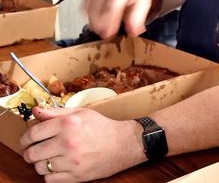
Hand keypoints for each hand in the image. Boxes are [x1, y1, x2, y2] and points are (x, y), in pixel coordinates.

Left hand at [20, 107, 143, 181]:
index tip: (26, 141)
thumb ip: (56, 112)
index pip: (32, 134)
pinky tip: (58, 167)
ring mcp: (72, 161)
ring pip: (40, 168)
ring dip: (41, 164)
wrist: (124, 144)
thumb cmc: (103, 127)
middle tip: (34, 151)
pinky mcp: (76, 176)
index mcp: (67, 124)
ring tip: (50, 159)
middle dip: (29, 153)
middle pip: (32, 153)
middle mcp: (68, 142)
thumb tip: (35, 112)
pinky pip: (49, 180)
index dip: (25, 138)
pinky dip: (50, 175)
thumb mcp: (81, 113)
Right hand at [84, 0, 152, 38]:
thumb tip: (133, 32)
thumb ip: (137, 18)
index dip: (110, 21)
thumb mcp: (144, 2)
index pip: (113, 5)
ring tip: (99, 30)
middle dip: (99, 22)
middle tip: (104, 34)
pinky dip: (87, 12)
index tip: (109, 33)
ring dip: (92, 19)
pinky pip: (86, 0)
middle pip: (99, 4)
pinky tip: (93, 21)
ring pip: (90, 3)